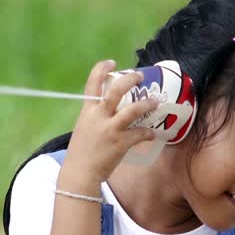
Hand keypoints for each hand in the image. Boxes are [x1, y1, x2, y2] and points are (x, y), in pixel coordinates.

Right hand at [58, 60, 159, 187]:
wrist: (79, 173)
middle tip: (140, 76)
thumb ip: (95, 118)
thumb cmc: (81, 152)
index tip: (111, 62)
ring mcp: (110, 129)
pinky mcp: (120, 143)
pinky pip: (139, 134)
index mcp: (87, 111)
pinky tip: (153, 133)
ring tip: (155, 101)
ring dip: (146, 104)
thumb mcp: (83, 128)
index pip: (92, 84)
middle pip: (116, 90)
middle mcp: (98, 117)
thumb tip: (110, 112)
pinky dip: (148, 133)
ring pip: (132, 110)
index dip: (101, 69)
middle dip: (130, 80)